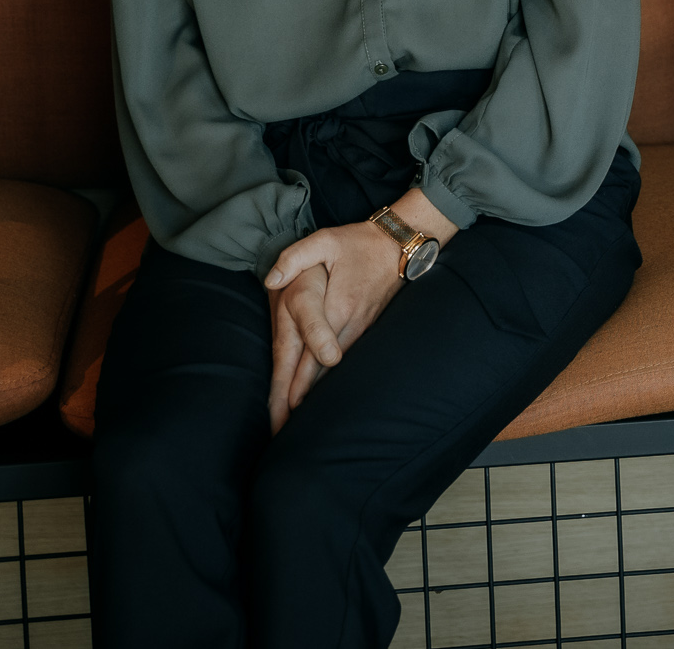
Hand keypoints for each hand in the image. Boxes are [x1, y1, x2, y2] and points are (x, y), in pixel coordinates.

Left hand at [263, 220, 403, 431]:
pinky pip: (346, 362)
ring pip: (334, 371)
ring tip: (296, 426)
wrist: (401, 244)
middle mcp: (348, 325)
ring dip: (316, 398)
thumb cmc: (359, 242)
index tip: (287, 407)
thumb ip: (296, 257)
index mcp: (336, 308)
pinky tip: (321, 399)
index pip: (312, 352)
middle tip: (282, 433)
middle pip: (320, 371)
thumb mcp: (326, 240)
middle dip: (300, 402)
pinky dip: (331, 383)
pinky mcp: (365, 329)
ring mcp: (359, 329)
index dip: (298, 381)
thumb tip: (271, 279)